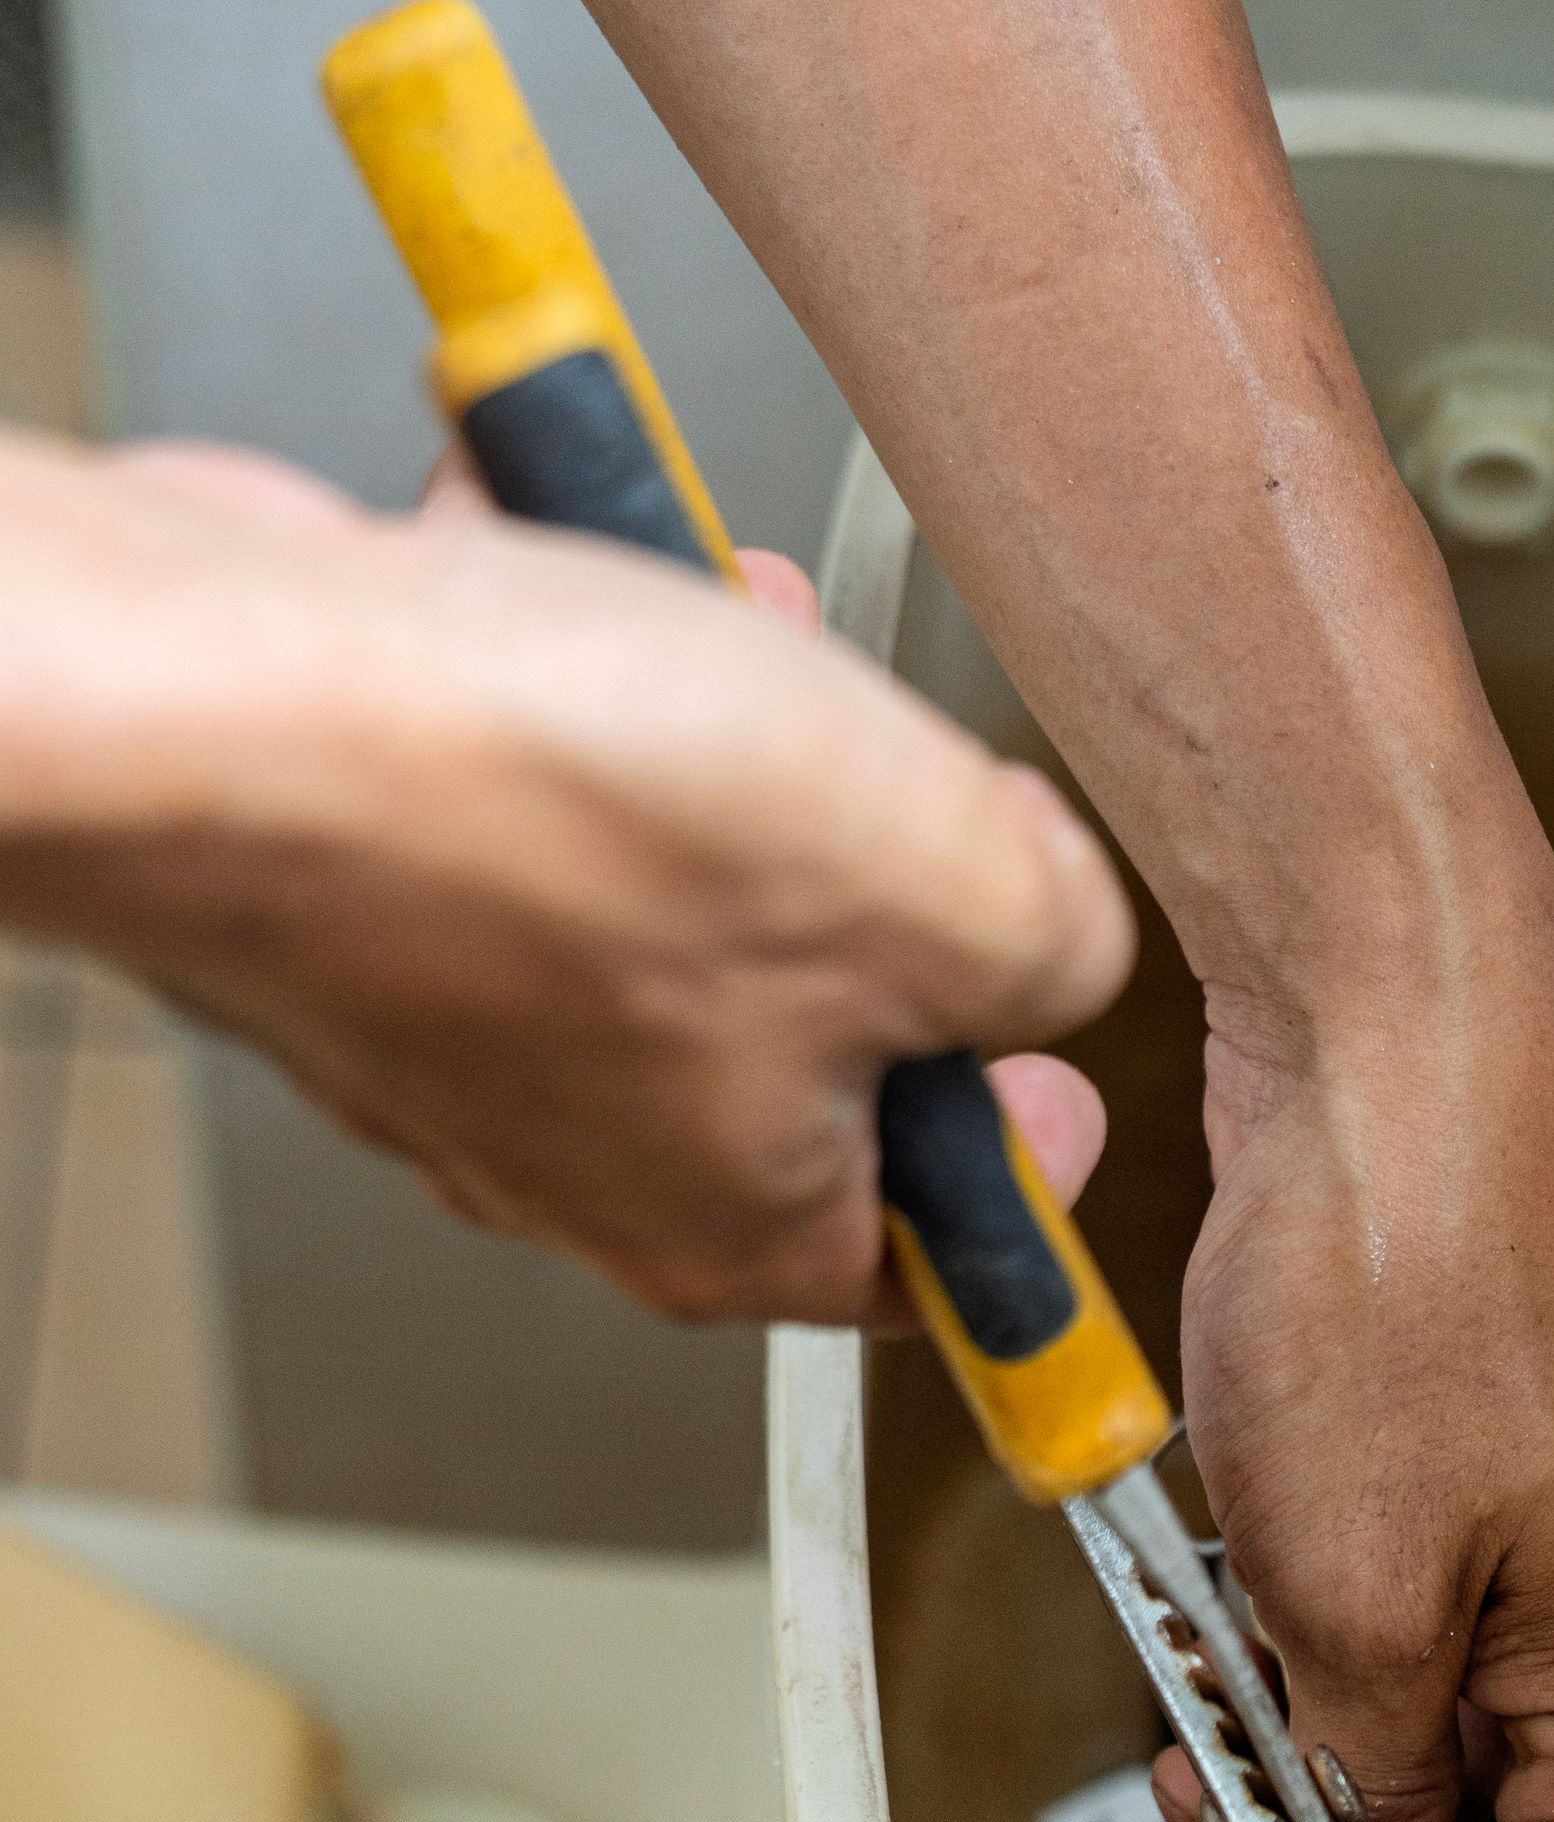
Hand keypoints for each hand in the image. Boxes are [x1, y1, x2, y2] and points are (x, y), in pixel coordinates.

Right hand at [0, 432, 1131, 1315]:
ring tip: (727, 616)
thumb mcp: (946, 875)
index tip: (1061, 1084)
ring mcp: (461, 1017)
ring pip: (673, 865)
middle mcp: (585, 1152)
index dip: (1020, 1153)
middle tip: (887, 757)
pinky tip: (561, 567)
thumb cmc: (536, 811)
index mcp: (741, 1221)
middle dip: (872, 853)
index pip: (931, 1254)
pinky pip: (526, 762)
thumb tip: (1059, 932)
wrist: (223, 694)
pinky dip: (562, 652)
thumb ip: (1054, 937)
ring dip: (728, 718)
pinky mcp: (370, 881)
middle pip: (811, 1027)